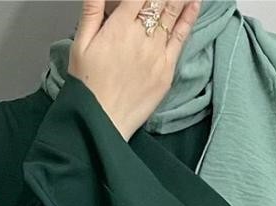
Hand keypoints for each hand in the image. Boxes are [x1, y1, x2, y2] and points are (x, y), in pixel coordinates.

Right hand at [70, 0, 202, 139]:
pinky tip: (194, 3)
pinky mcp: (166, 71)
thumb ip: (92, 10)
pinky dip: (189, 18)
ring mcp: (157, 54)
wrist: (101, 122)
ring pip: (173, 14)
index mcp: (119, 26)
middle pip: (159, 0)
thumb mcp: (80, 43)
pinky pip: (181, 38)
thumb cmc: (87, 85)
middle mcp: (141, 37)